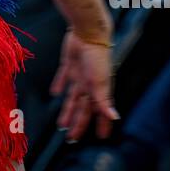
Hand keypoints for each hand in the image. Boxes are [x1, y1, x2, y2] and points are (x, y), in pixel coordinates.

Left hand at [50, 28, 118, 142]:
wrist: (87, 31)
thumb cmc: (97, 57)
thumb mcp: (100, 81)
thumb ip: (104, 101)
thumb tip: (114, 118)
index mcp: (99, 89)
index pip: (99, 111)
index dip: (101, 124)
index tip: (101, 137)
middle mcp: (90, 84)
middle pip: (83, 108)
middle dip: (79, 123)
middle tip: (72, 138)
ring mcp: (79, 74)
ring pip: (72, 97)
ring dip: (67, 110)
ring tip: (61, 124)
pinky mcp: (69, 63)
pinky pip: (63, 77)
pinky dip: (59, 85)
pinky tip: (55, 93)